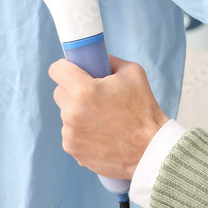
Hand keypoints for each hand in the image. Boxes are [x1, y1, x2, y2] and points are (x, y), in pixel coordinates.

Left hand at [49, 54, 169, 180]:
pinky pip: (70, 132)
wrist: (151, 149)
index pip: (56, 70)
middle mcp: (72, 112)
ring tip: (103, 119)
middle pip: (59, 92)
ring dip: (78, 112)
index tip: (74, 71)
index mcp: (84, 90)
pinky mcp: (72, 149)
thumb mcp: (133, 73)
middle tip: (94, 96)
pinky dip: (82, 131)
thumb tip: (97, 58)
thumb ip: (110, 61)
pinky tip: (101, 134)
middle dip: (73, 90)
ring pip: (66, 114)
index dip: (66, 67)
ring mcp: (70, 133)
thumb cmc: (143, 110)